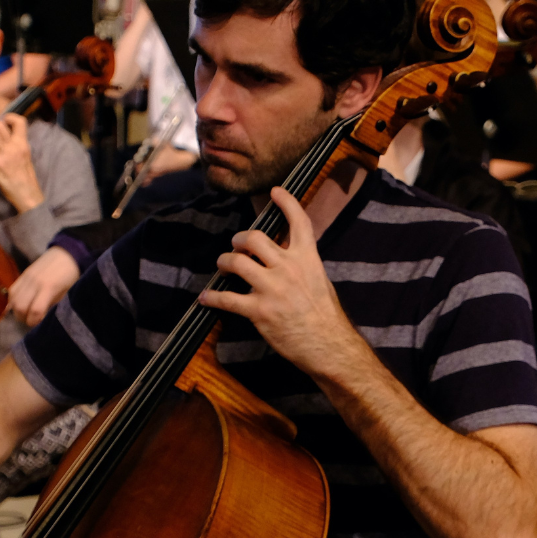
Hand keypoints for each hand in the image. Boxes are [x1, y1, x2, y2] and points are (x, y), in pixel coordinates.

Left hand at [0, 114, 45, 212]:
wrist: (28, 195)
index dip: (8, 117)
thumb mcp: (24, 158)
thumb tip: (2, 139)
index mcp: (23, 144)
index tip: (2, 122)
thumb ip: (15, 147)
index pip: (20, 121)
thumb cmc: (25, 179)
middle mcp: (16, 146)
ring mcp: (7, 155)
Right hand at [8, 247, 80, 326]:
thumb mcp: (67, 293)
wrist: (67, 253)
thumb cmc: (71, 276)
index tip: (38, 324)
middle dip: (23, 318)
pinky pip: (12, 291)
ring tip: (25, 314)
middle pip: (19, 307)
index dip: (34, 321)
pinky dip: (13, 301)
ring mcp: (26, 277)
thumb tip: (42, 319)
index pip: (35, 311)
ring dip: (17, 311)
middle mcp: (34, 283)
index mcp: (49, 288)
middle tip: (31, 320)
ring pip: (12, 300)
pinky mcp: (22, 274)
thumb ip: (54, 305)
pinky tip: (21, 304)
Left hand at [199, 187, 367, 379]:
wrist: (329, 346)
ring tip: (224, 266)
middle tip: (237, 246)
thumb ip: (302, 265)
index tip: (276, 191)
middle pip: (254, 238)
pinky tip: (207, 297)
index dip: (286, 202)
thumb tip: (284, 256)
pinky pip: (227, 298)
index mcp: (308, 259)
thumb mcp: (320, 281)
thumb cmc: (326, 317)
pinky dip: (213, 297)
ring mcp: (272, 289)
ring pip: (236, 262)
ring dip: (225, 262)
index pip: (298, 221)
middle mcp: (288, 268)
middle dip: (239, 239)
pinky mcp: (259, 311)